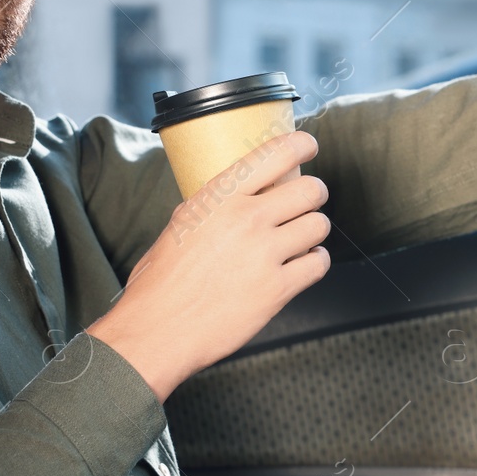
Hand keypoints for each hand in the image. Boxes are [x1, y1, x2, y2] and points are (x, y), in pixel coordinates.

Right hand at [87, 131, 331, 400]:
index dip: (302, 146)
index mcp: (220, 197)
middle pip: (311, 190)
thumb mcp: (181, 224)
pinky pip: (319, 264)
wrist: (157, 330)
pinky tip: (301, 265)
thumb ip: (216, 205)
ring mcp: (265, 254)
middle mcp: (247, 219)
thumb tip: (240, 195)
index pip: (277, 153)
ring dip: (314, 231)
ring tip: (301, 239)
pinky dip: (315, 263)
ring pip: (319, 225)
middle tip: (307, 202)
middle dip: (314, 195)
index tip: (309, 148)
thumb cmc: (160, 281)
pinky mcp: (277, 289)